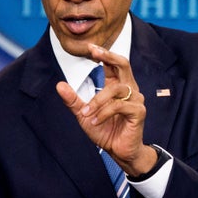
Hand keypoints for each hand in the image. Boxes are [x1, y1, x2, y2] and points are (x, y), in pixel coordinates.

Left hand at [56, 43, 157, 175]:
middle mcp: (129, 89)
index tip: (89, 46)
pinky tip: (95, 121)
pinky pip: (119, 106)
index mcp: (117, 86)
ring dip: (97, 101)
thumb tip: (59, 85)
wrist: (119, 152)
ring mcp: (136, 100)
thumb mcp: (84, 115)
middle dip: (108, 55)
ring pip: (115, 89)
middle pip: (123, 64)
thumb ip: (73, 100)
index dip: (103, 53)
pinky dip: (104, 113)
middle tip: (93, 51)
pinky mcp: (138, 112)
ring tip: (86, 114)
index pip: (113, 63)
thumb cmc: (105, 131)